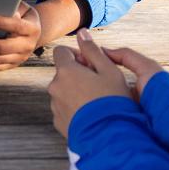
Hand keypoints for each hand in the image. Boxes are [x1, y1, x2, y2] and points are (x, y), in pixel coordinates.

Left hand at [48, 29, 162, 137]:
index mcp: (66, 71)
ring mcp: (55, 105)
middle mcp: (55, 86)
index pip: (61, 51)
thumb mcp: (109, 70)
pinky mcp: (58, 122)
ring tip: (97, 101)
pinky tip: (92, 114)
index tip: (91, 64)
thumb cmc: (113, 101)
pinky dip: (75, 107)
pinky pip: (65, 108)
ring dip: (76, 91)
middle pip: (63, 72)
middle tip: (99, 84)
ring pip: (63, 90)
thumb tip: (81, 33)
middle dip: (78, 74)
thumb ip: (92, 50)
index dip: (77, 55)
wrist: (110, 137)